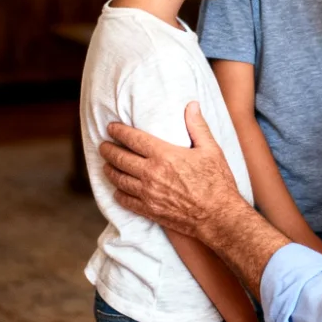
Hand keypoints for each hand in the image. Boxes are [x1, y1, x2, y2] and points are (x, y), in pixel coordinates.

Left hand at [101, 102, 248, 237]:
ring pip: (119, 179)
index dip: (119, 132)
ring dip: (110, 170)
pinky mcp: (149, 210)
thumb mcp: (211, 150)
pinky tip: (117, 190)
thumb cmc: (217, 182)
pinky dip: (118, 193)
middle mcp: (151, 174)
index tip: (111, 128)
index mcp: (164, 155)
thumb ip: (197, 126)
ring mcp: (148, 193)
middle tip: (103, 146)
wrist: (218, 216)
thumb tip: (191, 105)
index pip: (133, 139)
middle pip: (120, 158)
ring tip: (106, 165)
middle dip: (108, 150)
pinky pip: (126, 200)